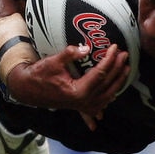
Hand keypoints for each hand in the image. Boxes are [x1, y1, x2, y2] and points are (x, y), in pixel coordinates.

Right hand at [5, 44, 130, 129]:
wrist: (28, 89)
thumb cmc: (39, 75)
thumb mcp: (53, 62)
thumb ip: (70, 54)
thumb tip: (86, 48)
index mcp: (78, 91)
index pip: (100, 73)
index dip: (110, 59)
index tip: (115, 47)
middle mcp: (83, 101)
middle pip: (108, 84)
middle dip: (118, 68)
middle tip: (125, 54)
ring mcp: (83, 106)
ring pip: (108, 95)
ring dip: (118, 81)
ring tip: (126, 68)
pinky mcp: (81, 106)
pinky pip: (102, 102)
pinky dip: (110, 94)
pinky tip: (116, 88)